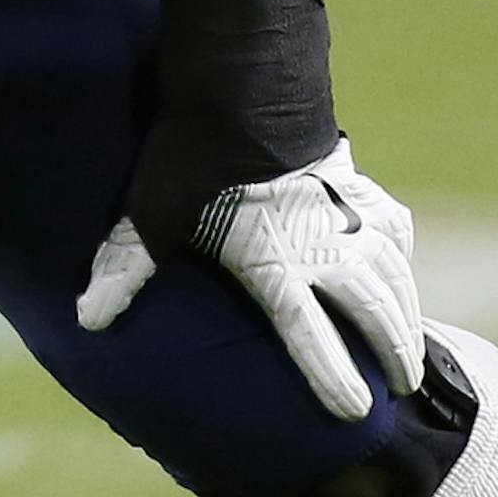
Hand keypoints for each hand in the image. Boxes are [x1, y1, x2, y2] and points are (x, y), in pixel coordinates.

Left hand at [76, 140, 423, 422]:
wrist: (241, 82)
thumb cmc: (194, 152)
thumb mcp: (153, 212)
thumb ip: (126, 267)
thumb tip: (86, 317)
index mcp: (275, 264)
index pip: (310, 334)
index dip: (333, 376)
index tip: (358, 414)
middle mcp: (324, 247)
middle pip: (374, 312)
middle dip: (393, 356)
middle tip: (402, 392)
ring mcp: (347, 217)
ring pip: (393, 276)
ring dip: (407, 317)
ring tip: (411, 354)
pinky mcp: (357, 186)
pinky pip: (393, 228)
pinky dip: (401, 253)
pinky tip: (401, 265)